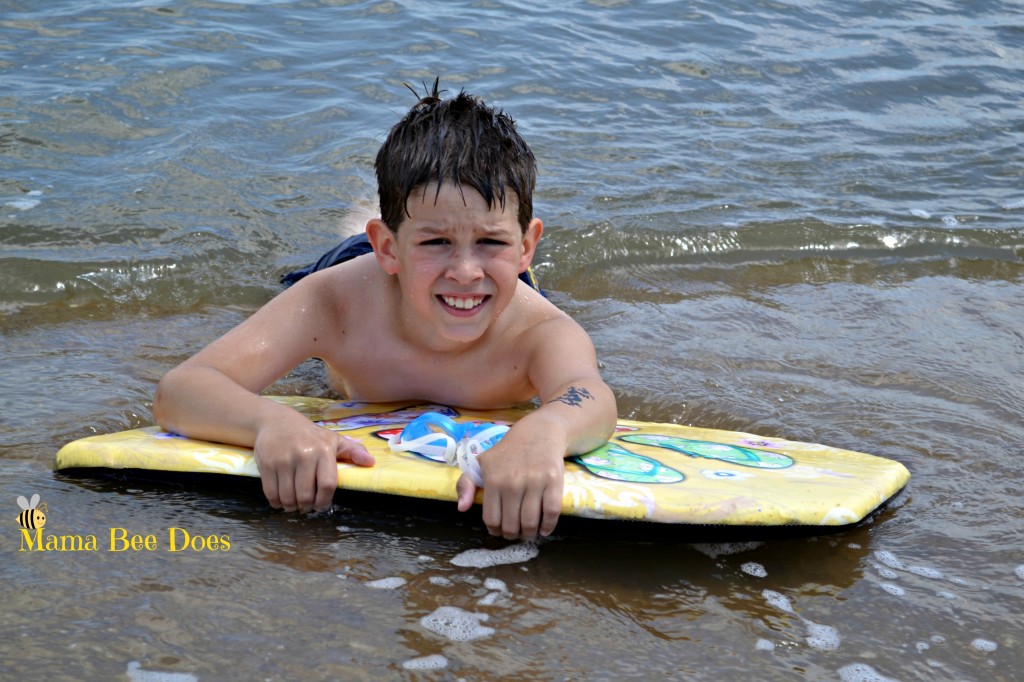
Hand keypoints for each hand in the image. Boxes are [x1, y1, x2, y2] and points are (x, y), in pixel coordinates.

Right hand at [254, 417, 374, 512]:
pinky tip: (281, 500)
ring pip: (288, 497)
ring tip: (294, 504)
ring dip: (291, 506)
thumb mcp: (332, 439)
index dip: (324, 502)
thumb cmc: (309, 435)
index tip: (321, 506)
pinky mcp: (267, 464)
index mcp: (323, 451)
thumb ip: (353, 451)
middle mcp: (304, 455)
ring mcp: (284, 460)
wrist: (276, 421)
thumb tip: (371, 462)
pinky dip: (276, 503)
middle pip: (306, 495)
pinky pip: (271, 493)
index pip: (327, 485)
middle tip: (306, 507)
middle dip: (306, 507)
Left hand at [456, 432, 564, 539]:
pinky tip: (544, 528)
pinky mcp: (554, 482)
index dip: (495, 530)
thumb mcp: (481, 463)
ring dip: (529, 534)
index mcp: (493, 480)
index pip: (491, 519)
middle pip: (511, 525)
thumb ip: (465, 484)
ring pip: (530, 523)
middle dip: (512, 535)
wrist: (538, 433)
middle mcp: (512, 483)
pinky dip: (548, 526)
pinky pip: (551, 513)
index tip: (500, 530)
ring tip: (529, 531)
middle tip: (516, 532)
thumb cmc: (507, 452)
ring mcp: (534, 483)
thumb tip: (462, 509)